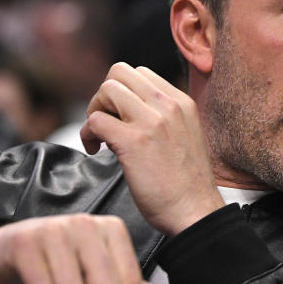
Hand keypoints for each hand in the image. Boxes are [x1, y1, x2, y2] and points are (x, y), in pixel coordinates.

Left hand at [80, 62, 223, 234]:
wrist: (195, 211)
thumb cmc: (187, 183)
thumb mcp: (186, 134)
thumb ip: (164, 116)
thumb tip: (130, 108)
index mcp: (182, 102)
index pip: (140, 73)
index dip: (122, 93)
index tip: (120, 117)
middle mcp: (168, 105)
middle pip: (119, 73)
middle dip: (104, 96)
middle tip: (106, 123)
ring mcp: (151, 122)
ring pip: (106, 90)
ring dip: (94, 111)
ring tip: (101, 137)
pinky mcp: (133, 142)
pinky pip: (95, 120)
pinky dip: (87, 135)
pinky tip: (97, 151)